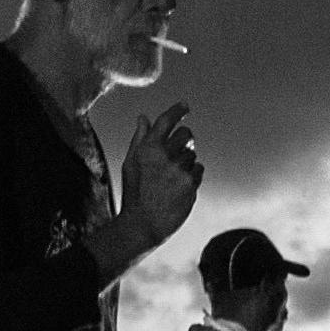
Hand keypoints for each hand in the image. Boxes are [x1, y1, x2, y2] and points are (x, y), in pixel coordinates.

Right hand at [117, 101, 201, 250]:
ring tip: (171, 178)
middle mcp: (164, 156)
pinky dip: (192, 175)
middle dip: (185, 138)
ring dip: (186, 161)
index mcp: (147, 148)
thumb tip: (143, 118)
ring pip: (192, 154)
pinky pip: (198, 170)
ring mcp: (179, 170)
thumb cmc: (134, 193)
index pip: (166, 121)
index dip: (177, 110)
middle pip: (186, 134)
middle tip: (180, 148)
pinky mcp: (190, 184)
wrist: (143, 224)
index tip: (185, 106)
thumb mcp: (131, 163)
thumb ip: (139, 139)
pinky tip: (179, 187)